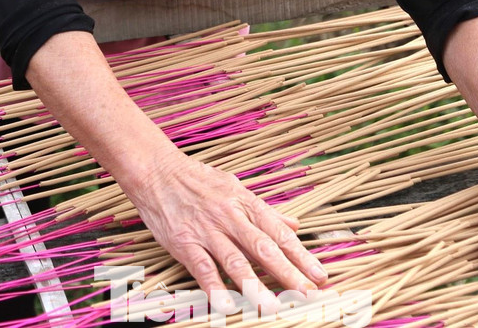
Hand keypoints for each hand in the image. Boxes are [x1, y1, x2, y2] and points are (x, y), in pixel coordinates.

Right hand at [122, 148, 329, 313]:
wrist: (158, 171)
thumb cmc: (199, 180)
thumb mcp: (236, 188)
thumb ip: (266, 211)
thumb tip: (294, 224)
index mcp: (247, 203)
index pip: (279, 233)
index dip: (301, 255)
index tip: (319, 274)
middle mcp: (231, 217)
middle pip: (264, 248)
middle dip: (288, 272)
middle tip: (308, 292)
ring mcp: (207, 231)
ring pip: (235, 260)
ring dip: (254, 285)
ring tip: (272, 306)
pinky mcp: (184, 242)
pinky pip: (202, 268)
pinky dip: (214, 287)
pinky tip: (226, 305)